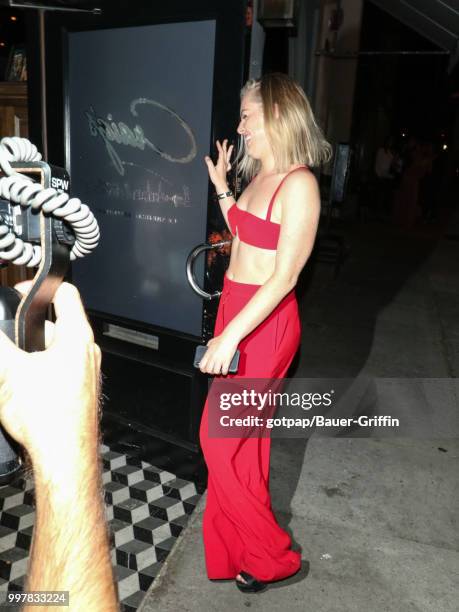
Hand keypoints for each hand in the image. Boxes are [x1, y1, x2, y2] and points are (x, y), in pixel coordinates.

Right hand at [0, 281, 100, 469]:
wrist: (65, 458)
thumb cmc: (49, 418)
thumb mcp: (8, 372)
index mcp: (77, 337)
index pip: (65, 293)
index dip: (38, 287)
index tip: (19, 292)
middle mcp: (86, 352)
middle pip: (54, 325)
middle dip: (26, 330)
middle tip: (8, 342)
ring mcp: (86, 372)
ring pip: (54, 350)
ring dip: (31, 354)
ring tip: (12, 370)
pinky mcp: (80, 390)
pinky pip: (58, 370)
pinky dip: (40, 371)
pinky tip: (23, 388)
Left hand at [199, 333, 238, 375]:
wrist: (230, 337)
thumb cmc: (222, 338)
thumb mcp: (211, 342)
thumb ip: (207, 347)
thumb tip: (206, 349)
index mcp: (208, 353)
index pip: (202, 365)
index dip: (203, 369)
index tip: (205, 369)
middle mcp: (213, 357)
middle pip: (208, 370)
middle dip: (210, 371)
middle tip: (213, 370)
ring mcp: (220, 360)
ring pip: (216, 372)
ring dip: (217, 372)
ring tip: (219, 370)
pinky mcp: (226, 361)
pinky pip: (224, 371)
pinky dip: (224, 372)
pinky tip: (224, 370)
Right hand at [205, 139, 233, 190]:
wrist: (221, 185)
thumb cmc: (217, 179)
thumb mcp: (211, 171)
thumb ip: (209, 163)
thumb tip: (207, 157)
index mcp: (221, 162)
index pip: (221, 152)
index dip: (220, 146)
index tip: (218, 142)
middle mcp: (224, 163)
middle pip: (225, 153)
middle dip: (225, 146)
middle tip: (226, 140)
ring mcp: (225, 166)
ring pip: (228, 156)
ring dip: (229, 151)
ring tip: (231, 146)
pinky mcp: (225, 168)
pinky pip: (227, 161)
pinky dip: (228, 158)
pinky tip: (228, 159)